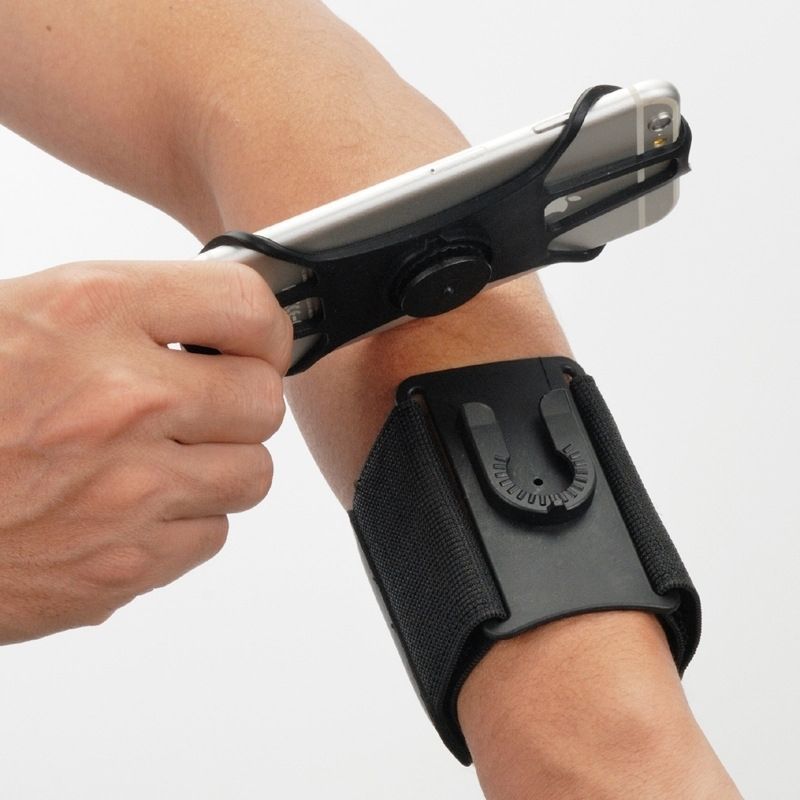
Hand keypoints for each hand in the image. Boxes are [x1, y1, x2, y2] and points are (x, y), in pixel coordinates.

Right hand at [0, 259, 291, 643]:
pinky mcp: (123, 567)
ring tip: (165, 458)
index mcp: (89, 313)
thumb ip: (116, 314)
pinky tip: (136, 508)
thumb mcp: (15, 317)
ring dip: (220, 465)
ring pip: (252, 474)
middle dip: (239, 400)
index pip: (248, 307)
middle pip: (262, 399)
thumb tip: (202, 317)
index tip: (251, 338)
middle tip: (205, 401)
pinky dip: (186, 524)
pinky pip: (211, 536)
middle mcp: (122, 399)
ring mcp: (129, 492)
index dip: (260, 326)